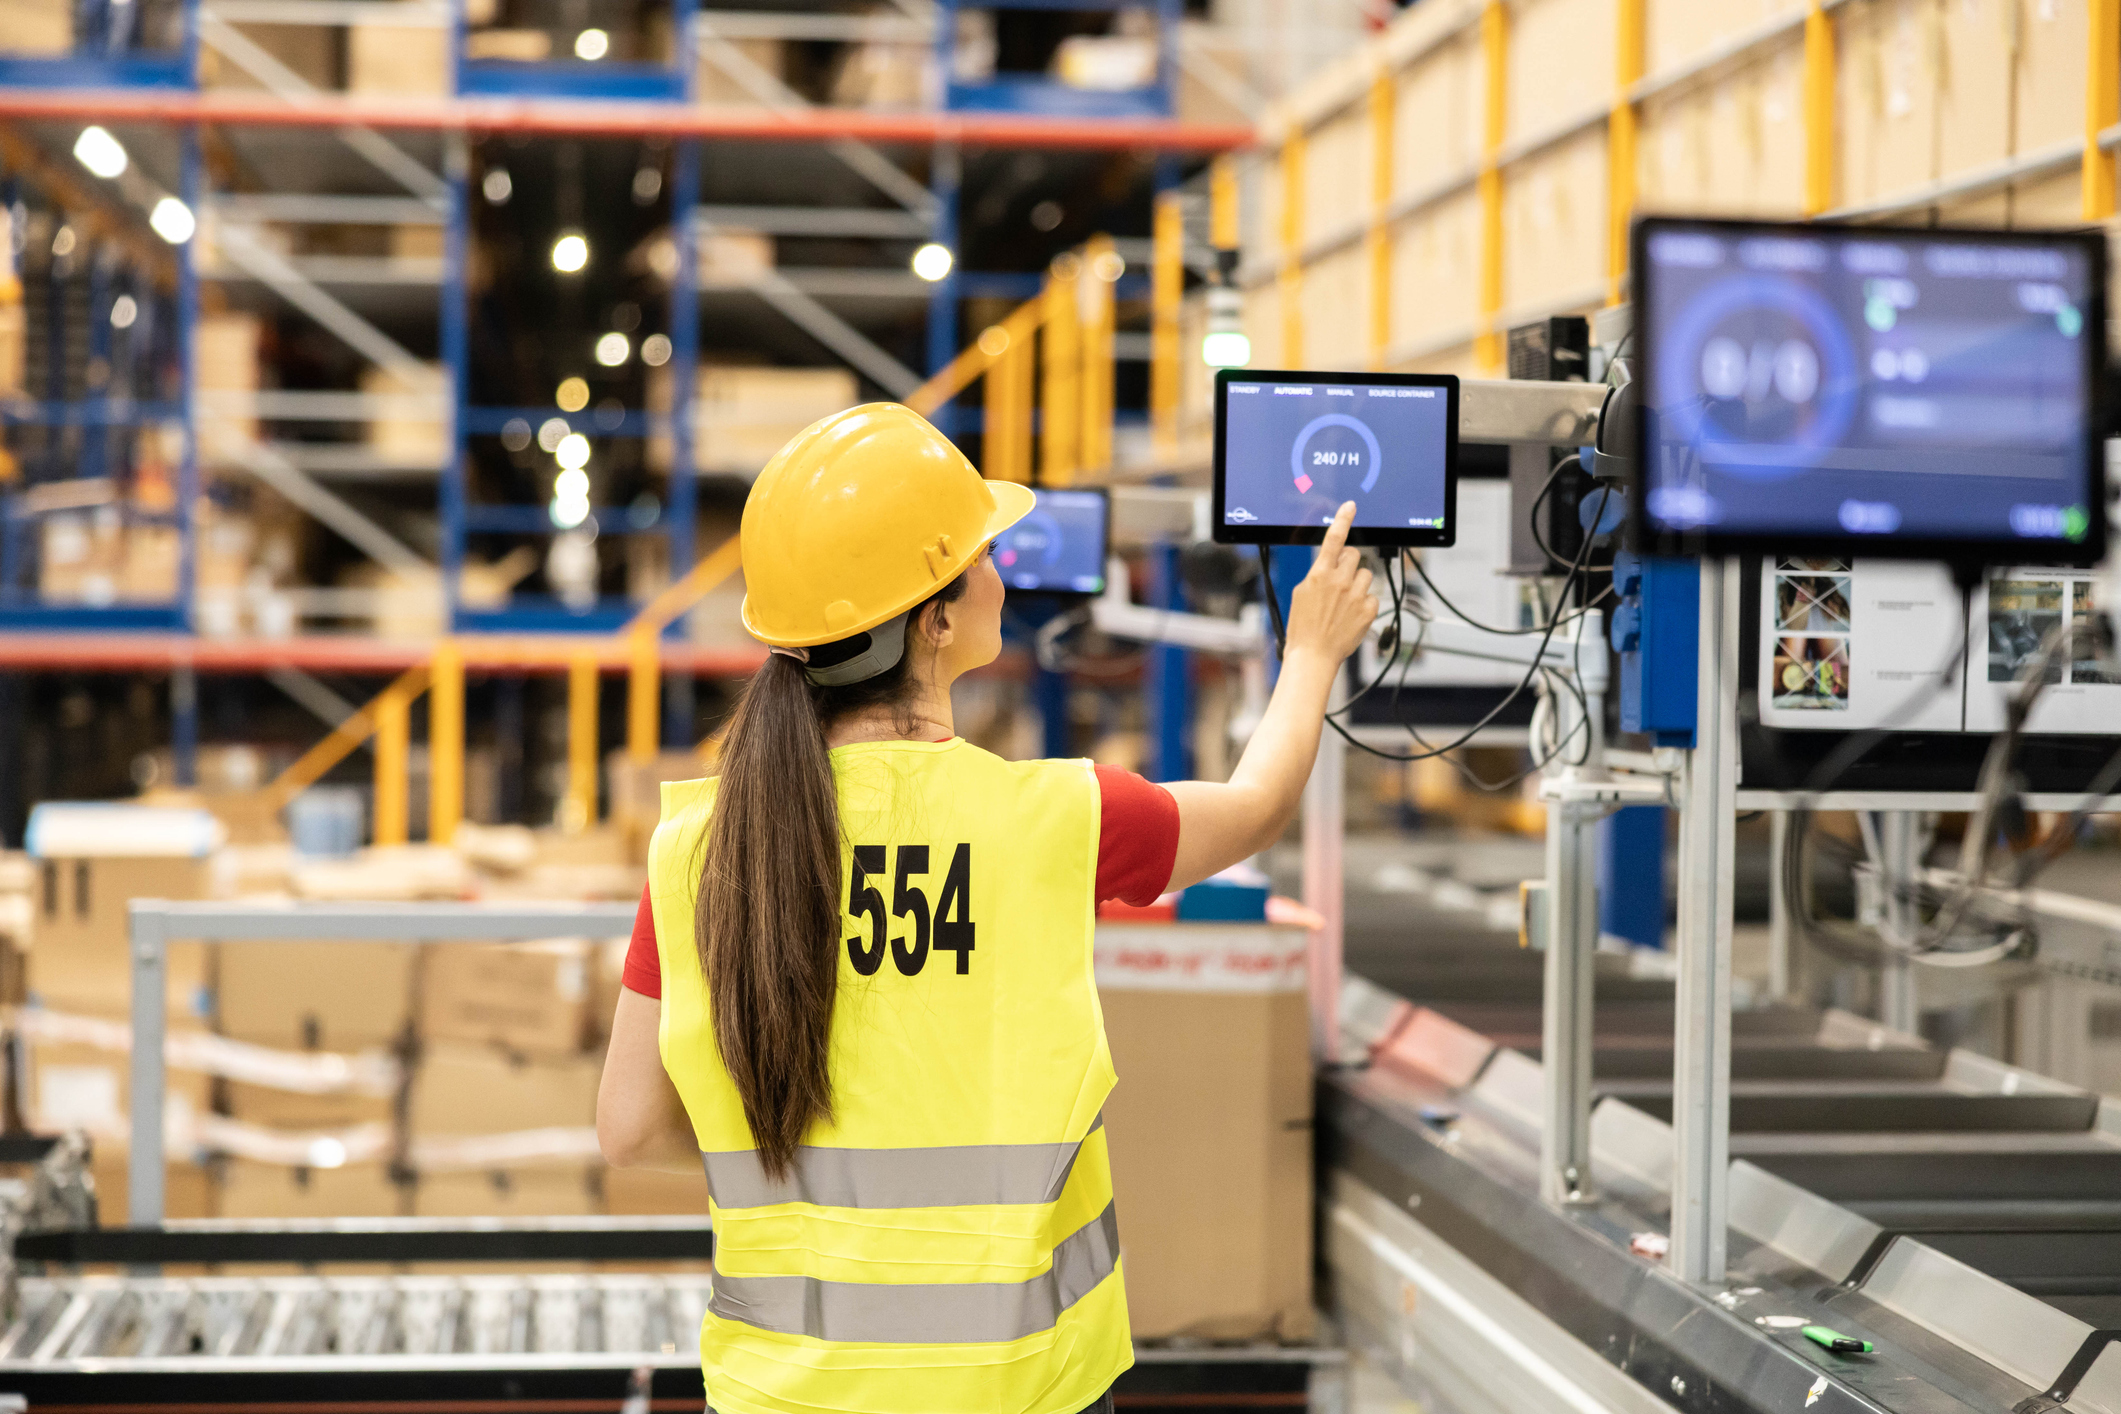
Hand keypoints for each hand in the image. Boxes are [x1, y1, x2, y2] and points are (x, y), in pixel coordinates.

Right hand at [1284, 502, 1376, 663]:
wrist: (1313, 656)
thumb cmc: (1302, 628)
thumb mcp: (1301, 593)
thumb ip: (1317, 574)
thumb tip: (1329, 564)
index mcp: (1319, 574)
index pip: (1334, 539)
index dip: (1343, 520)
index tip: (1350, 507)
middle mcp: (1340, 582)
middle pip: (1354, 555)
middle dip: (1348, 563)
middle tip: (1339, 579)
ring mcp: (1356, 596)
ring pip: (1365, 574)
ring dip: (1357, 583)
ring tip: (1345, 601)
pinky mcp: (1368, 610)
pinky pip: (1372, 596)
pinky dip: (1364, 603)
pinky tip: (1352, 615)